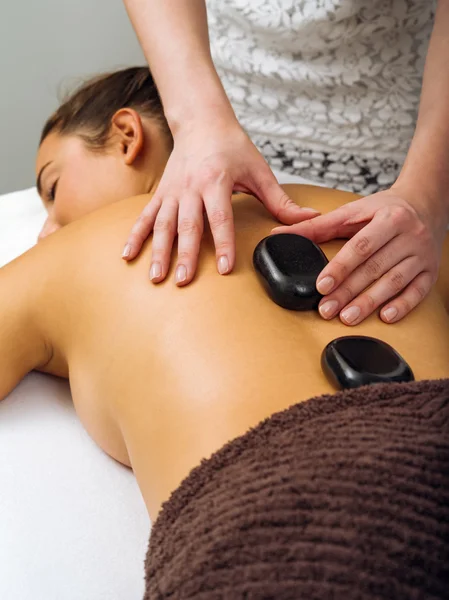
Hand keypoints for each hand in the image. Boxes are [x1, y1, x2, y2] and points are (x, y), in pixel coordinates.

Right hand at [122, 118, 318, 285]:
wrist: (202, 121)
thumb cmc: (233, 146)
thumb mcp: (260, 170)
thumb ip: (282, 200)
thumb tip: (310, 220)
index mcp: (217, 181)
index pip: (221, 217)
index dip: (224, 243)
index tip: (226, 268)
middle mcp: (190, 187)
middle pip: (188, 226)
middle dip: (185, 255)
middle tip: (184, 281)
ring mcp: (172, 191)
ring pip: (162, 225)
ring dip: (158, 252)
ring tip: (156, 277)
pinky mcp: (160, 193)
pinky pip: (144, 217)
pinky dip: (135, 236)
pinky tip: (128, 256)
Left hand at [272, 186, 447, 324]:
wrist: (426, 204)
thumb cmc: (384, 210)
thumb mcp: (351, 211)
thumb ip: (316, 226)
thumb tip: (278, 236)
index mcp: (389, 217)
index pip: (360, 246)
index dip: (340, 267)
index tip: (322, 285)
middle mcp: (410, 235)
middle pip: (374, 268)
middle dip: (348, 291)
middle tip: (326, 309)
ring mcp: (422, 255)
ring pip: (395, 282)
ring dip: (370, 302)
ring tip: (347, 317)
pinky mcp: (431, 271)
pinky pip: (418, 292)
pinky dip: (402, 306)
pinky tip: (384, 317)